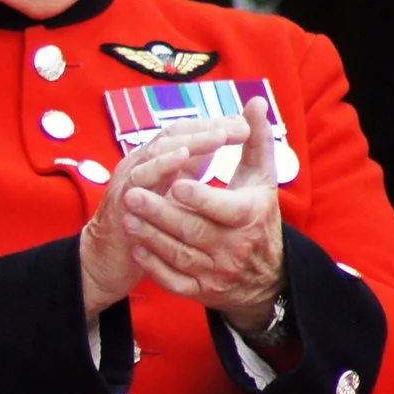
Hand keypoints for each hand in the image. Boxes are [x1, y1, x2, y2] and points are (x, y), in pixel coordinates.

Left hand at [119, 94, 286, 331]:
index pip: (224, 209)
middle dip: (160, 214)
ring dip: (151, 237)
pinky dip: (154, 267)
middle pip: (193, 231)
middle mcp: (235, 248)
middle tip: (130, 195)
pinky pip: (174, 282)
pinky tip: (136, 247)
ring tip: (126, 216)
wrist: (266, 277)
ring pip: (179, 256)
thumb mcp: (261, 179)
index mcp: (250, 217)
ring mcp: (217, 272)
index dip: (199, 198)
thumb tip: (253, 102)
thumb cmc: (259, 216)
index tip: (174, 182)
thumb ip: (255, 140)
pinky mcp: (202, 291)